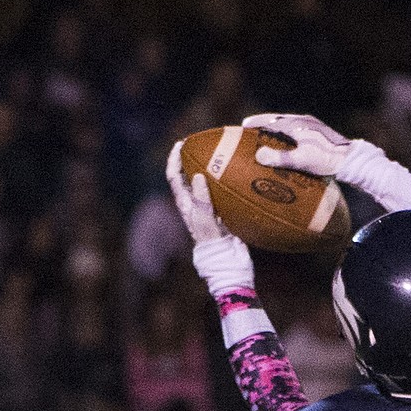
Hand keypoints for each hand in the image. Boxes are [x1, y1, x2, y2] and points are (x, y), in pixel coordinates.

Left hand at [167, 140, 254, 292]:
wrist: (230, 267)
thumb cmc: (215, 248)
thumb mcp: (206, 223)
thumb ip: (202, 201)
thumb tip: (197, 175)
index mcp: (187, 207)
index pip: (174, 178)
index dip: (174, 160)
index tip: (181, 144)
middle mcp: (196, 206)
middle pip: (189, 177)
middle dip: (192, 159)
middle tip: (202, 144)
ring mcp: (210, 211)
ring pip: (205, 184)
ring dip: (209, 169)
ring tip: (218, 154)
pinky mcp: (225, 215)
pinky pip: (222, 194)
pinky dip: (225, 182)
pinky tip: (236, 176)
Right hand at [244, 112, 351, 177]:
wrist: (351, 160)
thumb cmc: (327, 160)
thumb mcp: (302, 160)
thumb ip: (281, 158)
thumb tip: (259, 155)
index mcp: (297, 124)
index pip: (271, 120)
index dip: (256, 123)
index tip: (244, 126)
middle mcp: (303, 121)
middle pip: (279, 119)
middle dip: (265, 124)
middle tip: (252, 129)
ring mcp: (312, 126)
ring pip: (289, 124)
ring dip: (277, 129)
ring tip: (267, 136)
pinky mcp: (319, 134)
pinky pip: (297, 130)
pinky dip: (288, 135)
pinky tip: (288, 143)